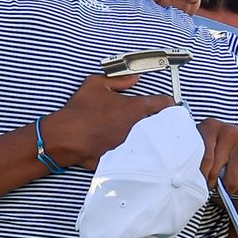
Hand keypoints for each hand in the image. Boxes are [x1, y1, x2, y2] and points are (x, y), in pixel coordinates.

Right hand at [42, 75, 174, 169]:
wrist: (66, 137)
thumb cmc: (80, 110)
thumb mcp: (96, 84)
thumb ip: (119, 80)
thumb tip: (135, 78)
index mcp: (135, 108)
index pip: (164, 104)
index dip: (169, 103)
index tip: (171, 105)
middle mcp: (139, 128)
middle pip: (161, 125)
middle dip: (162, 123)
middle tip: (159, 121)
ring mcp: (133, 146)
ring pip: (152, 143)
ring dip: (152, 139)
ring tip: (149, 138)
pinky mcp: (124, 159)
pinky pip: (137, 157)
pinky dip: (139, 155)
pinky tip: (136, 153)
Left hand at [198, 119, 237, 193]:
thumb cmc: (216, 147)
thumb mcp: (202, 144)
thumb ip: (196, 157)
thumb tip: (192, 181)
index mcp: (210, 127)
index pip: (203, 158)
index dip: (201, 174)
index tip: (198, 180)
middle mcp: (230, 132)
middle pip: (215, 171)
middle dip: (212, 182)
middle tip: (211, 182)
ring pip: (233, 180)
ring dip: (227, 187)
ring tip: (224, 181)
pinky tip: (237, 179)